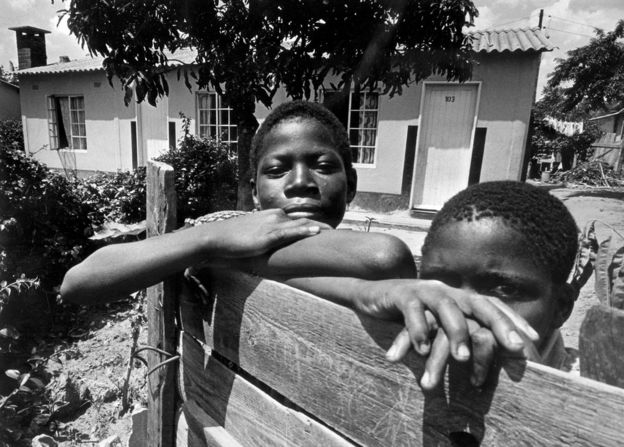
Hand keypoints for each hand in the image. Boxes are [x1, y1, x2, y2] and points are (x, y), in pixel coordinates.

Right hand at [207, 209, 330, 258]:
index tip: (328, 232)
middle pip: (305, 221)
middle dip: (322, 228)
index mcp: (272, 217)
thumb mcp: (252, 238)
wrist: (215, 238)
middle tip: (339, 236)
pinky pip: (291, 232)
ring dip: (320, 230)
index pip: (298, 220)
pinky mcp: (268, 235)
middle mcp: (275, 217)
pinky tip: (317, 232)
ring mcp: (272, 225)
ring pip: (302, 225)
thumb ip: (264, 240)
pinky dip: (306, 231)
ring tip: (336, 236)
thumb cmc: (231, 239)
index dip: (314, 226)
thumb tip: (271, 249)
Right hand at [356, 279, 537, 387]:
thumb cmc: (410, 314)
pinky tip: (421, 351)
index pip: (492, 305)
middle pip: (477, 303)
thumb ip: (459, 332)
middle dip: (498, 324)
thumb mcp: (437, 322)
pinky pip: (413, 312)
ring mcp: (424, 291)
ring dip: (456, 333)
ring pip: (446, 308)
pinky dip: (418, 331)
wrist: (374, 294)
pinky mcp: (401, 295)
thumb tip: (488, 357)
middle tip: (515, 348)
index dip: (513, 320)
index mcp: (458, 297)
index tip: (534, 340)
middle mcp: (446, 290)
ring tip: (462, 359)